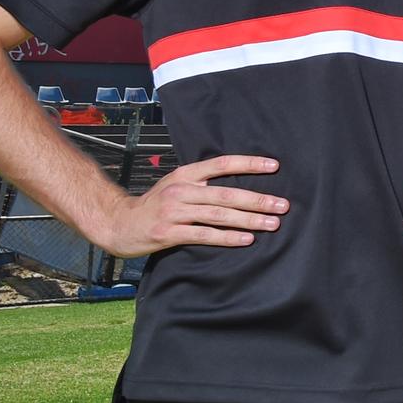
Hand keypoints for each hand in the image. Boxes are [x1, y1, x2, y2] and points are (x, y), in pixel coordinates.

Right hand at [103, 154, 288, 256]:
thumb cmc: (154, 205)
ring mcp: (175, 211)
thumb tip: (237, 182)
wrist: (118, 223)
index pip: (222, 164)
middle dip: (258, 199)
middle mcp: (181, 189)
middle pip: (227, 192)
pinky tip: (247, 239)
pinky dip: (228, 237)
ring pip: (219, 214)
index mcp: (186, 173)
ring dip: (249, 219)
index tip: (274, 166)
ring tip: (273, 223)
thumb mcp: (176, 185)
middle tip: (283, 204)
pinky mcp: (169, 233)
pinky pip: (205, 235)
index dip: (249, 164)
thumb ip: (201, 183)